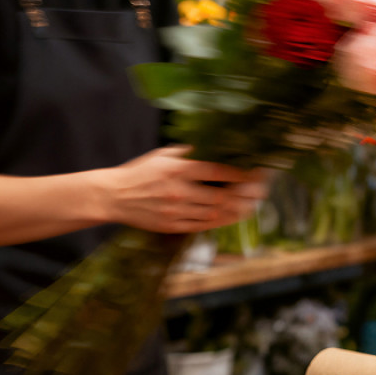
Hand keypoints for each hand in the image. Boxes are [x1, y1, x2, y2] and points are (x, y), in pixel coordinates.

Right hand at [104, 146, 268, 233]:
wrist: (114, 196)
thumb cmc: (141, 172)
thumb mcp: (164, 155)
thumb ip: (190, 153)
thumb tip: (217, 149)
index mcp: (178, 168)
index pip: (217, 170)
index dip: (240, 174)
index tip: (255, 173)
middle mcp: (179, 190)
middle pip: (221, 195)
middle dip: (245, 195)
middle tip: (260, 193)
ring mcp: (176, 210)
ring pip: (214, 213)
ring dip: (237, 211)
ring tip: (252, 207)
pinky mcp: (172, 225)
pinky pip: (201, 226)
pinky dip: (220, 222)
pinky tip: (232, 218)